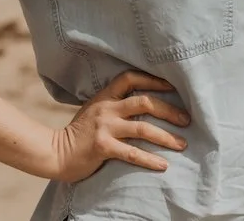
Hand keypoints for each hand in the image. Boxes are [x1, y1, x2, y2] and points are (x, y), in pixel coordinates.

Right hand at [49, 70, 190, 182]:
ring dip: (165, 136)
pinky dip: (149, 159)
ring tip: (182, 144)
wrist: (56, 152)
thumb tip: (144, 104)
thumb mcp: (95, 110)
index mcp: (105, 96)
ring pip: (142, 127)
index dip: (153, 80)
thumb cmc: (79, 132)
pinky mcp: (102, 147)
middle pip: (144, 102)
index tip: (173, 86)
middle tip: (187, 119)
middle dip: (169, 110)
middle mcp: (106, 108)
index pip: (131, 78)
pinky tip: (163, 165)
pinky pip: (131, 152)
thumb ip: (114, 105)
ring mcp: (104, 127)